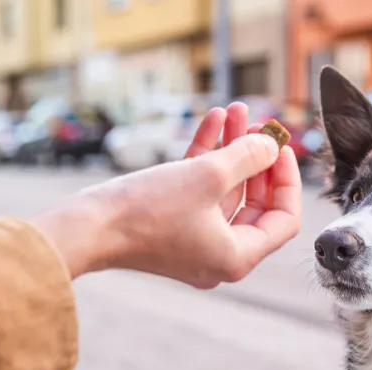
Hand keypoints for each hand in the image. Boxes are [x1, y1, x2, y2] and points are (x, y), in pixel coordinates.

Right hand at [34, 103, 301, 287]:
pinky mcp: (170, 227)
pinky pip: (198, 191)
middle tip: (259, 124)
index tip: (281, 147)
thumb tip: (271, 146)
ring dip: (230, 149)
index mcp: (236, 258)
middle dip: (256, 158)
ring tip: (233, 111)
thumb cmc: (145, 211)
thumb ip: (248, 157)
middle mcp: (218, 257)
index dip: (287, 180)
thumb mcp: (207, 176)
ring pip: (224, 190)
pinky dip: (205, 158)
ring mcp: (193, 243)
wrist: (85, 227)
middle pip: (255, 203)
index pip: (283, 220)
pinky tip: (211, 121)